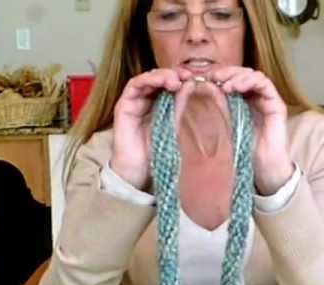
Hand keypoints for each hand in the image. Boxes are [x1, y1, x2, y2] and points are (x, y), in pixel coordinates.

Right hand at [111, 68, 192, 189]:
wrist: (139, 172)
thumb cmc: (160, 153)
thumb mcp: (178, 128)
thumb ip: (183, 108)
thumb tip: (193, 85)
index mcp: (164, 107)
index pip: (174, 86)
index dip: (186, 80)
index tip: (199, 80)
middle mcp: (149, 101)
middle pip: (161, 79)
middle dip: (176, 74)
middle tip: (188, 76)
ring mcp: (136, 102)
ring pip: (148, 78)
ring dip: (163, 75)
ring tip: (176, 80)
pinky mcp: (124, 105)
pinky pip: (134, 85)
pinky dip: (148, 80)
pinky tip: (162, 82)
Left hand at [212, 67, 293, 194]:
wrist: (262, 170)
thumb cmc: (239, 153)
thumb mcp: (218, 129)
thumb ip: (209, 113)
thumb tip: (190, 95)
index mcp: (237, 103)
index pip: (227, 80)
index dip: (214, 77)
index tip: (200, 80)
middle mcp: (252, 99)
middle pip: (238, 74)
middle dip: (224, 73)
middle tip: (211, 77)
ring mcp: (264, 100)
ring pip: (251, 75)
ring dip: (236, 75)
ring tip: (223, 84)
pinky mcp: (275, 104)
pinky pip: (264, 84)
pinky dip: (249, 81)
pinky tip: (235, 87)